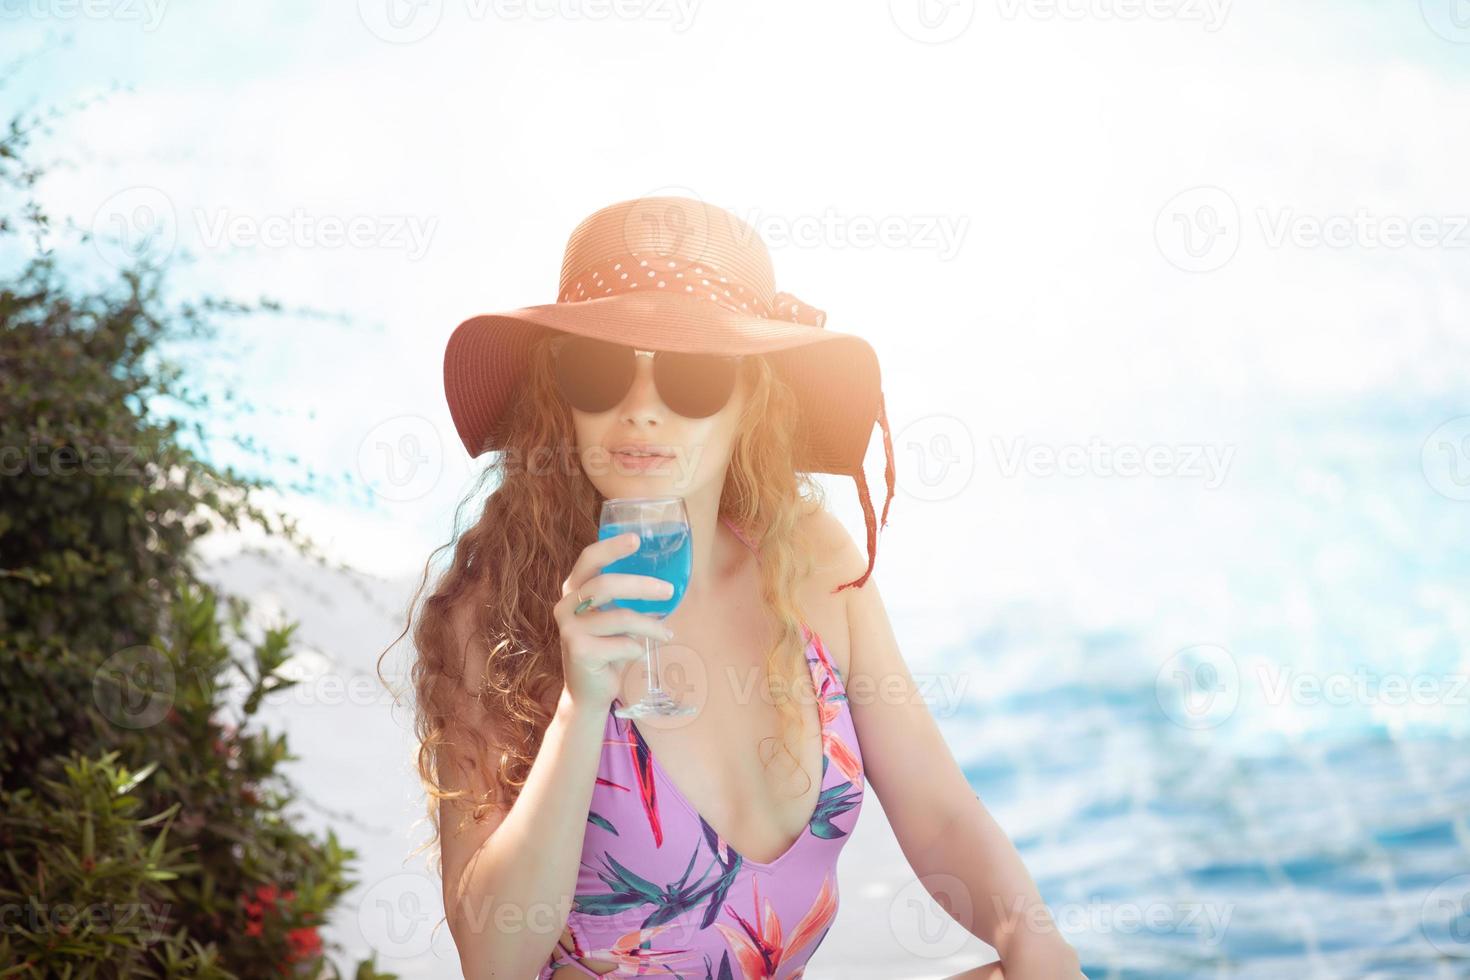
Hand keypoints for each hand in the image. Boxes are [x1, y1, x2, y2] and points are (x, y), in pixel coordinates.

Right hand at [555, 531, 676, 709]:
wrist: (588, 692)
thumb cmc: (606, 649)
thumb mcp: (614, 618)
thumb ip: (626, 600)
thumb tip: (666, 584)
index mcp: (574, 591)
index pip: (589, 559)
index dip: (611, 547)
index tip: (636, 539)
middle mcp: (566, 606)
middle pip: (606, 584)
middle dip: (642, 586)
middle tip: (668, 591)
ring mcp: (569, 629)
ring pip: (621, 617)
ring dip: (650, 626)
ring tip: (666, 633)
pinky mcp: (579, 651)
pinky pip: (624, 643)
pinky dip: (638, 648)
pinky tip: (638, 653)